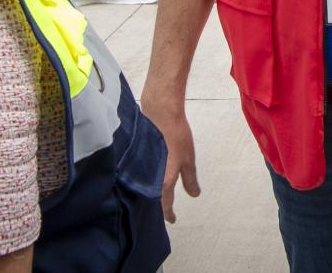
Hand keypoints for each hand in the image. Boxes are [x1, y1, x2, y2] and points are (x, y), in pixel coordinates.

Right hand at [141, 97, 200, 222]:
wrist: (160, 112)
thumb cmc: (175, 135)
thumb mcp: (188, 159)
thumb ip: (190, 179)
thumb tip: (194, 194)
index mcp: (161, 182)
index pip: (164, 205)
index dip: (169, 214)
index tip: (172, 220)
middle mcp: (147, 179)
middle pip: (151, 200)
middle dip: (158, 206)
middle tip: (165, 210)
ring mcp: (141, 168)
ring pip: (145, 188)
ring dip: (152, 193)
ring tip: (159, 196)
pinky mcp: (137, 158)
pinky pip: (141, 176)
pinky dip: (146, 180)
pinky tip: (152, 177)